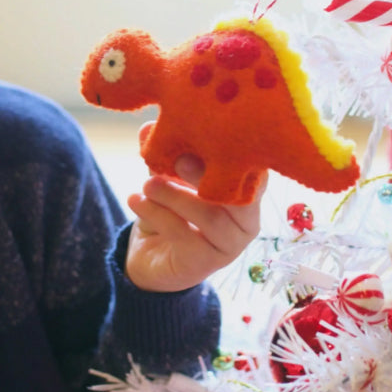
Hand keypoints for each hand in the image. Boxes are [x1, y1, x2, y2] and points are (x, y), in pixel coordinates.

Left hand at [124, 124, 262, 292]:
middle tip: (179, 159)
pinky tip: (135, 199)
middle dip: (208, 174)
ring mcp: (229, 245)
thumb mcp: (164, 176)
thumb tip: (148, 127)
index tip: (208, 134)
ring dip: (174, 195)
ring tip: (147, 184)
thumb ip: (162, 153)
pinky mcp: (204, 263)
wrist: (150, 255)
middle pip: (240, 197)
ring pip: (210, 216)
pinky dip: (155, 213)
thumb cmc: (169, 209)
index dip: (236, 154)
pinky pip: (183, 234)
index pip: (255, 173)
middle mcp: (246, 220)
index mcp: (244, 193)